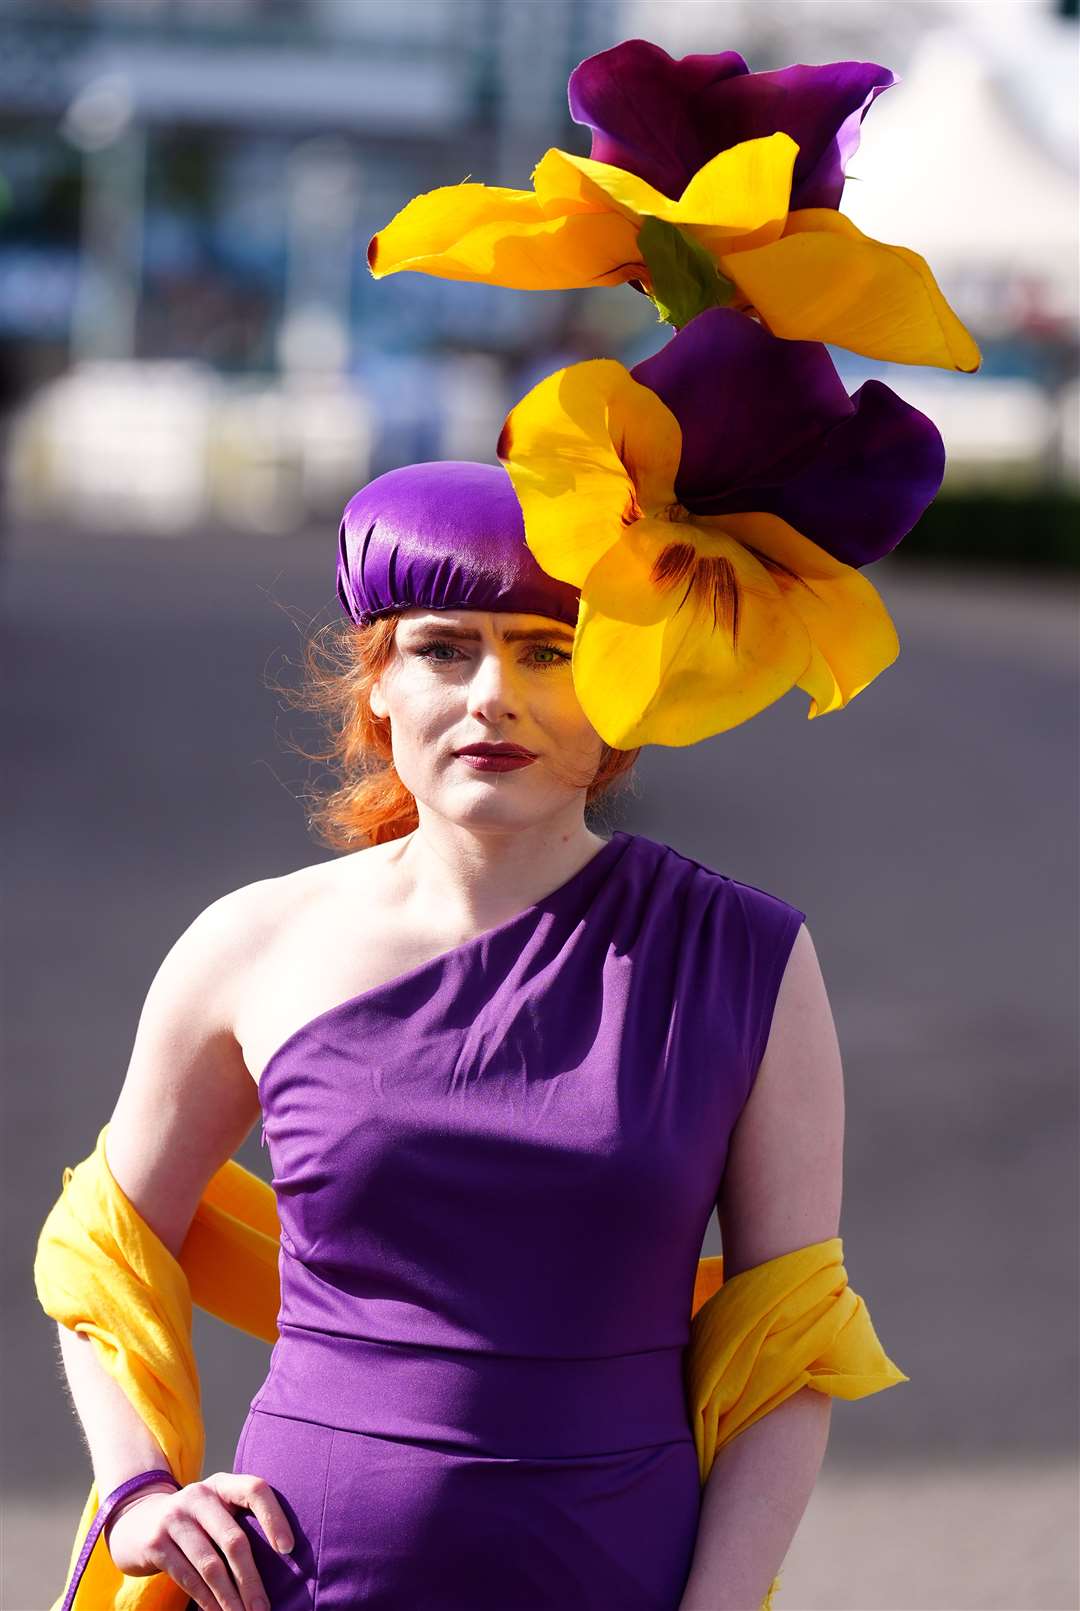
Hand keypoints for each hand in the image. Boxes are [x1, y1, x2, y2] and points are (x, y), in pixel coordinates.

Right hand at [104, 1471, 294, 1610]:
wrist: (137, 1521)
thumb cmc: (195, 1521)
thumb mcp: (217, 1509)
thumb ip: (241, 1522)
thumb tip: (283, 1560)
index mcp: (222, 1484)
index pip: (254, 1490)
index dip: (273, 1517)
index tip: (288, 1549)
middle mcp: (198, 1496)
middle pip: (233, 1539)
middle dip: (251, 1579)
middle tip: (264, 1609)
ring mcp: (174, 1519)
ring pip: (210, 1564)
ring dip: (229, 1597)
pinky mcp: (155, 1544)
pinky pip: (187, 1577)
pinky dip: (206, 1600)